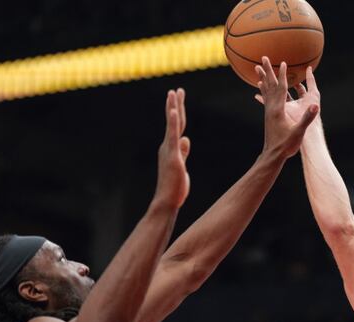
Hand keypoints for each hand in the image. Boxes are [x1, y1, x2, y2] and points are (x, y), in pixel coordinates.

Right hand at [153, 88, 190, 209]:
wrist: (167, 200)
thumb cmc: (174, 187)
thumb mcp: (181, 166)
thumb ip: (182, 152)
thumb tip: (186, 139)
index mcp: (171, 148)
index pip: (176, 127)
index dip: (178, 113)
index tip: (178, 100)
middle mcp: (168, 146)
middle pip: (174, 122)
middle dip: (175, 104)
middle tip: (177, 89)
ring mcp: (169, 150)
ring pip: (172, 125)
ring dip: (172, 108)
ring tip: (173, 93)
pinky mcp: (172, 156)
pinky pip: (172, 136)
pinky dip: (172, 122)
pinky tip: (173, 111)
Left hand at [253, 57, 318, 159]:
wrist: (273, 155)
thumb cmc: (286, 145)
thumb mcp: (298, 132)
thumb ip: (307, 119)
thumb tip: (315, 106)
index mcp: (278, 110)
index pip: (281, 88)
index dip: (283, 75)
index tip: (284, 63)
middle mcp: (271, 108)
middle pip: (270, 85)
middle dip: (268, 70)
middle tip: (263, 58)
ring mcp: (268, 112)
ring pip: (265, 90)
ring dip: (263, 77)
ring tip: (257, 68)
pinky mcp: (268, 116)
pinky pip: (265, 98)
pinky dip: (264, 89)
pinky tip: (260, 87)